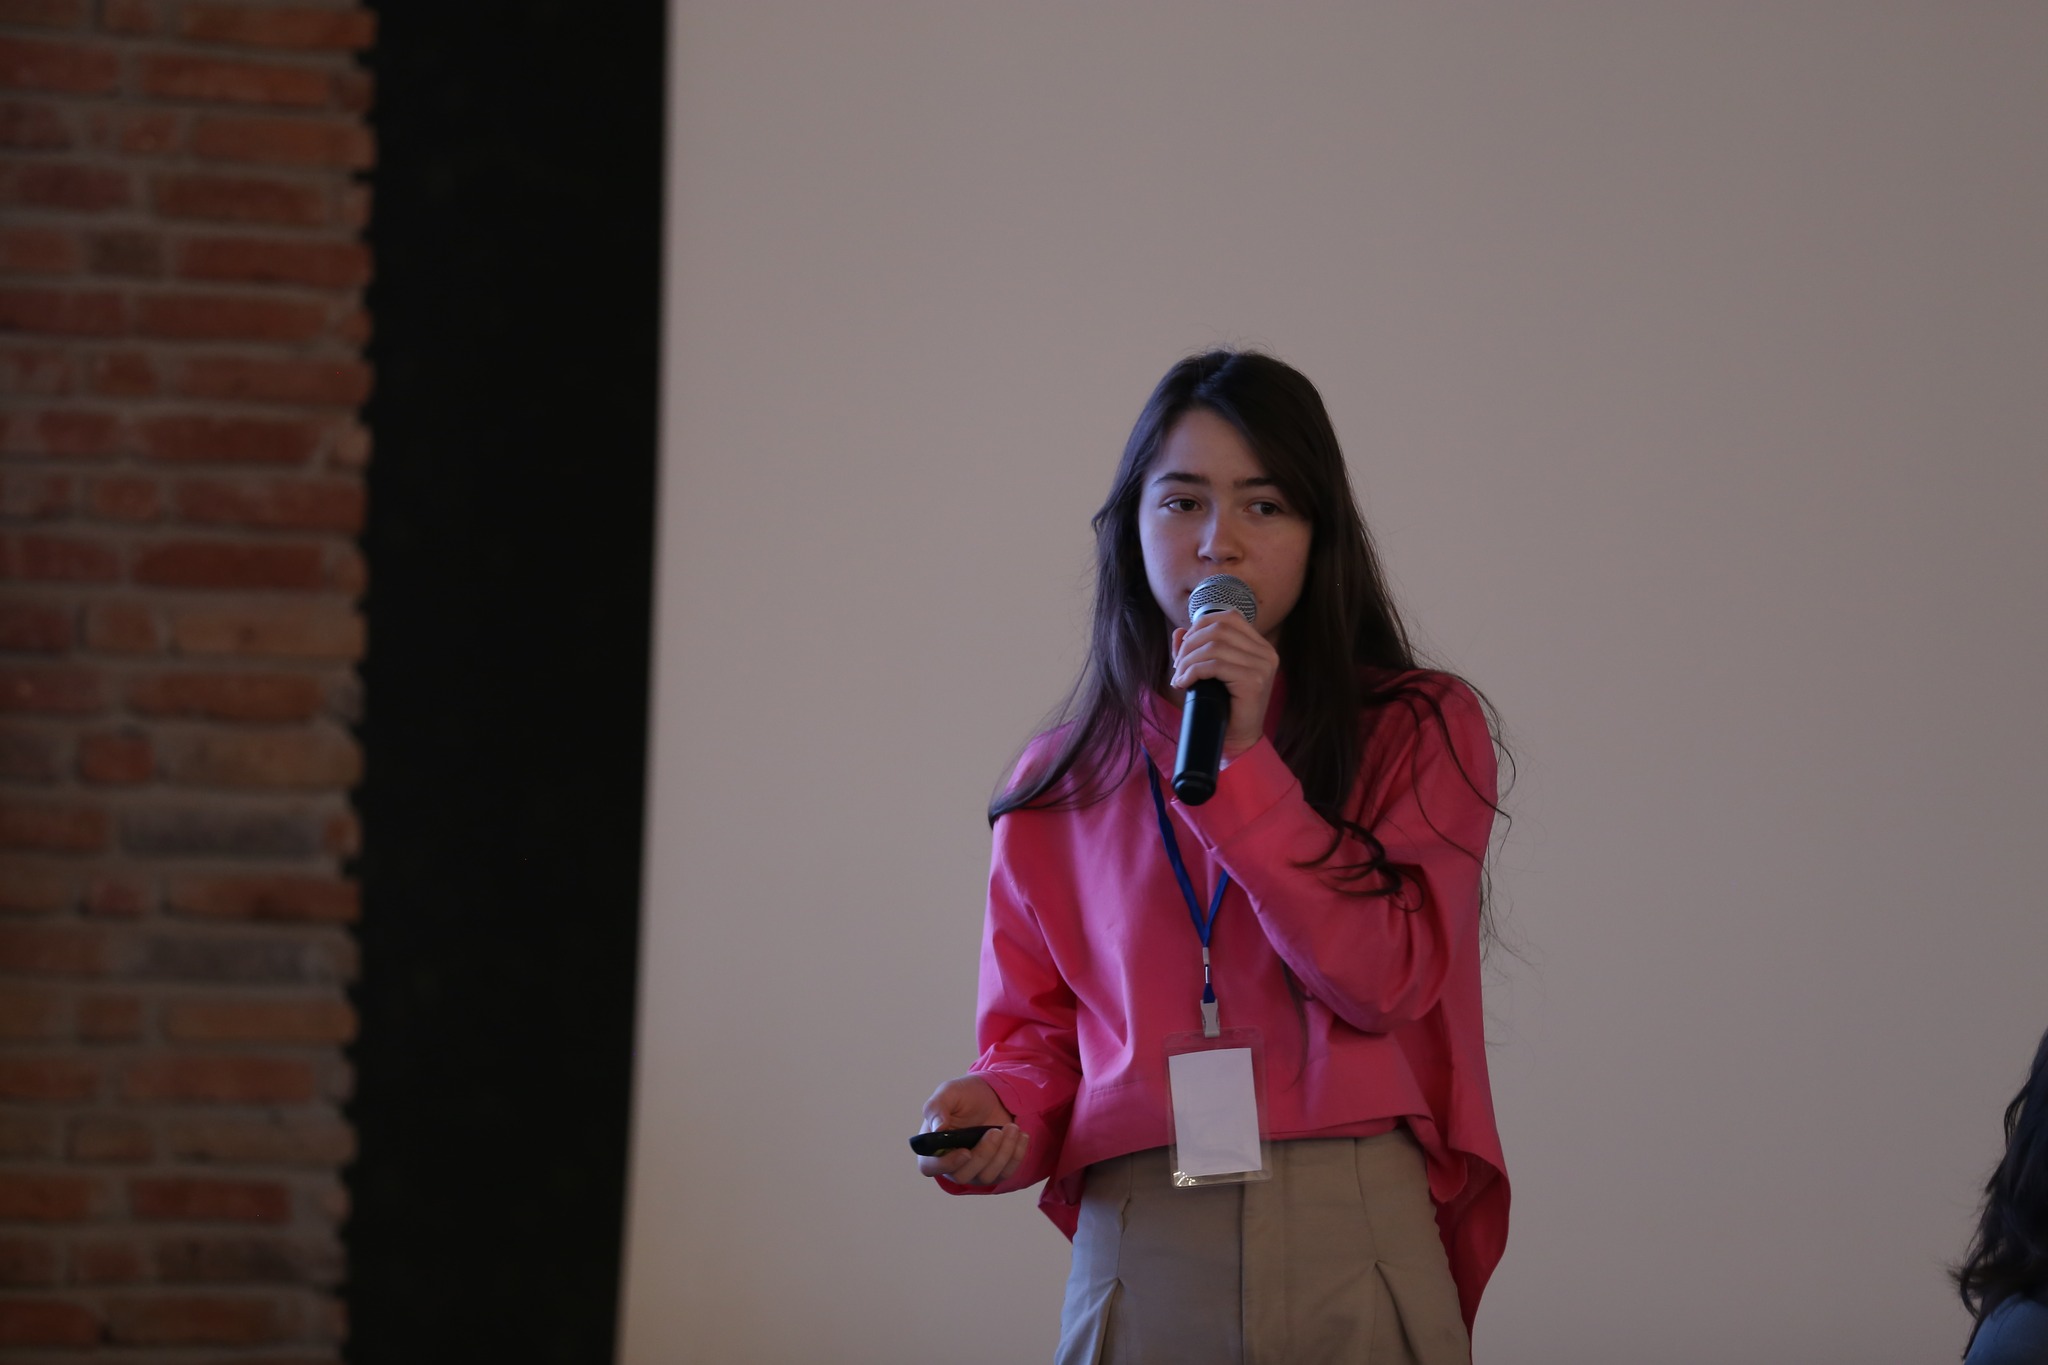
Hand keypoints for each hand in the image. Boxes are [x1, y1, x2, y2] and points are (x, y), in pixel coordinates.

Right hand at [915, 1075, 1026, 1185]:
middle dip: (983, 1154)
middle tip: (995, 1131)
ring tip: (1011, 1128)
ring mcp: (974, 1170)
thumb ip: (936, 1108)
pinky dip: (1016, 1155)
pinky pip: (1006, 1172)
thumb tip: (937, 1129)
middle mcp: (951, 1163)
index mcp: (933, 1146)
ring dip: (1002, 1153)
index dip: (947, 1164)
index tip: (965, 1152)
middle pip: (963, 1175)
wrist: (992, 1095)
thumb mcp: (948, 1093)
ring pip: (987, 1176)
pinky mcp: (996, 1170)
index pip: (930, 1167)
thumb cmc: (965, 1095)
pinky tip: (1021, 1135)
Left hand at [1170, 610, 1278, 760]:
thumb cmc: (1223, 706)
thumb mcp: (1208, 673)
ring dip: (1188, 660)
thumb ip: (1196, 651)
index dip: (1200, 626)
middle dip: (1190, 644)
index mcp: (1259, 646)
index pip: (1229, 618)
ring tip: (1179, 676)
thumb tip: (1178, 631)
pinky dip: (1193, 672)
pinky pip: (1215, 666)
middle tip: (1177, 666)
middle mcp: (1266, 653)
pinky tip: (1183, 683)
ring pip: (1214, 646)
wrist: (1237, 740)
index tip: (1184, 648)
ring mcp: (1262, 666)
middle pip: (1219, 629)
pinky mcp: (1254, 682)